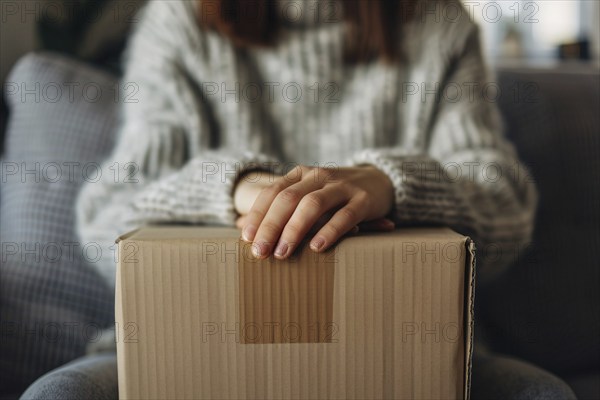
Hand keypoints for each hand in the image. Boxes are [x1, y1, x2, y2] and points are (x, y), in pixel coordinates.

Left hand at [237, 164, 394, 258]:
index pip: (272, 192)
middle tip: (260, 253)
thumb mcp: (306, 194)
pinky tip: (317, 247)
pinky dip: (329, 231)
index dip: (257, 215)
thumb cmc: (333, 196)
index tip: (246, 238)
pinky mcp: (363, 200)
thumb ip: (278, 208)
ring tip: (283, 253)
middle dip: (271, 227)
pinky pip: (344, 215)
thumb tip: (240, 227)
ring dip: (294, 230)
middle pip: (287, 199)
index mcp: (301, 174)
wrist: (379, 180)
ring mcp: (342, 186)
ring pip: (312, 205)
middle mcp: (319, 176)